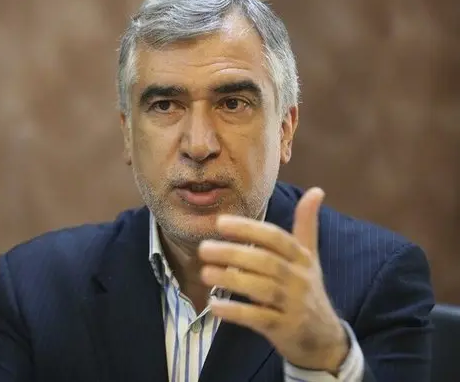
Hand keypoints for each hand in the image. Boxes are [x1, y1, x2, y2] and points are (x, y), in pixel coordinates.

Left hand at [198, 187, 348, 372]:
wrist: (324, 338)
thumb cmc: (308, 289)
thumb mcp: (310, 257)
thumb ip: (306, 224)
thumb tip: (316, 190)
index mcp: (302, 258)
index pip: (276, 238)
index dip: (249, 229)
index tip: (220, 223)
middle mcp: (299, 279)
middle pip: (265, 262)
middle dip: (233, 253)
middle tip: (203, 248)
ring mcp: (294, 305)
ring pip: (261, 289)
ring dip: (231, 280)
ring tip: (204, 273)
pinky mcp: (284, 329)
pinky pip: (258, 318)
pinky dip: (236, 312)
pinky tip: (214, 305)